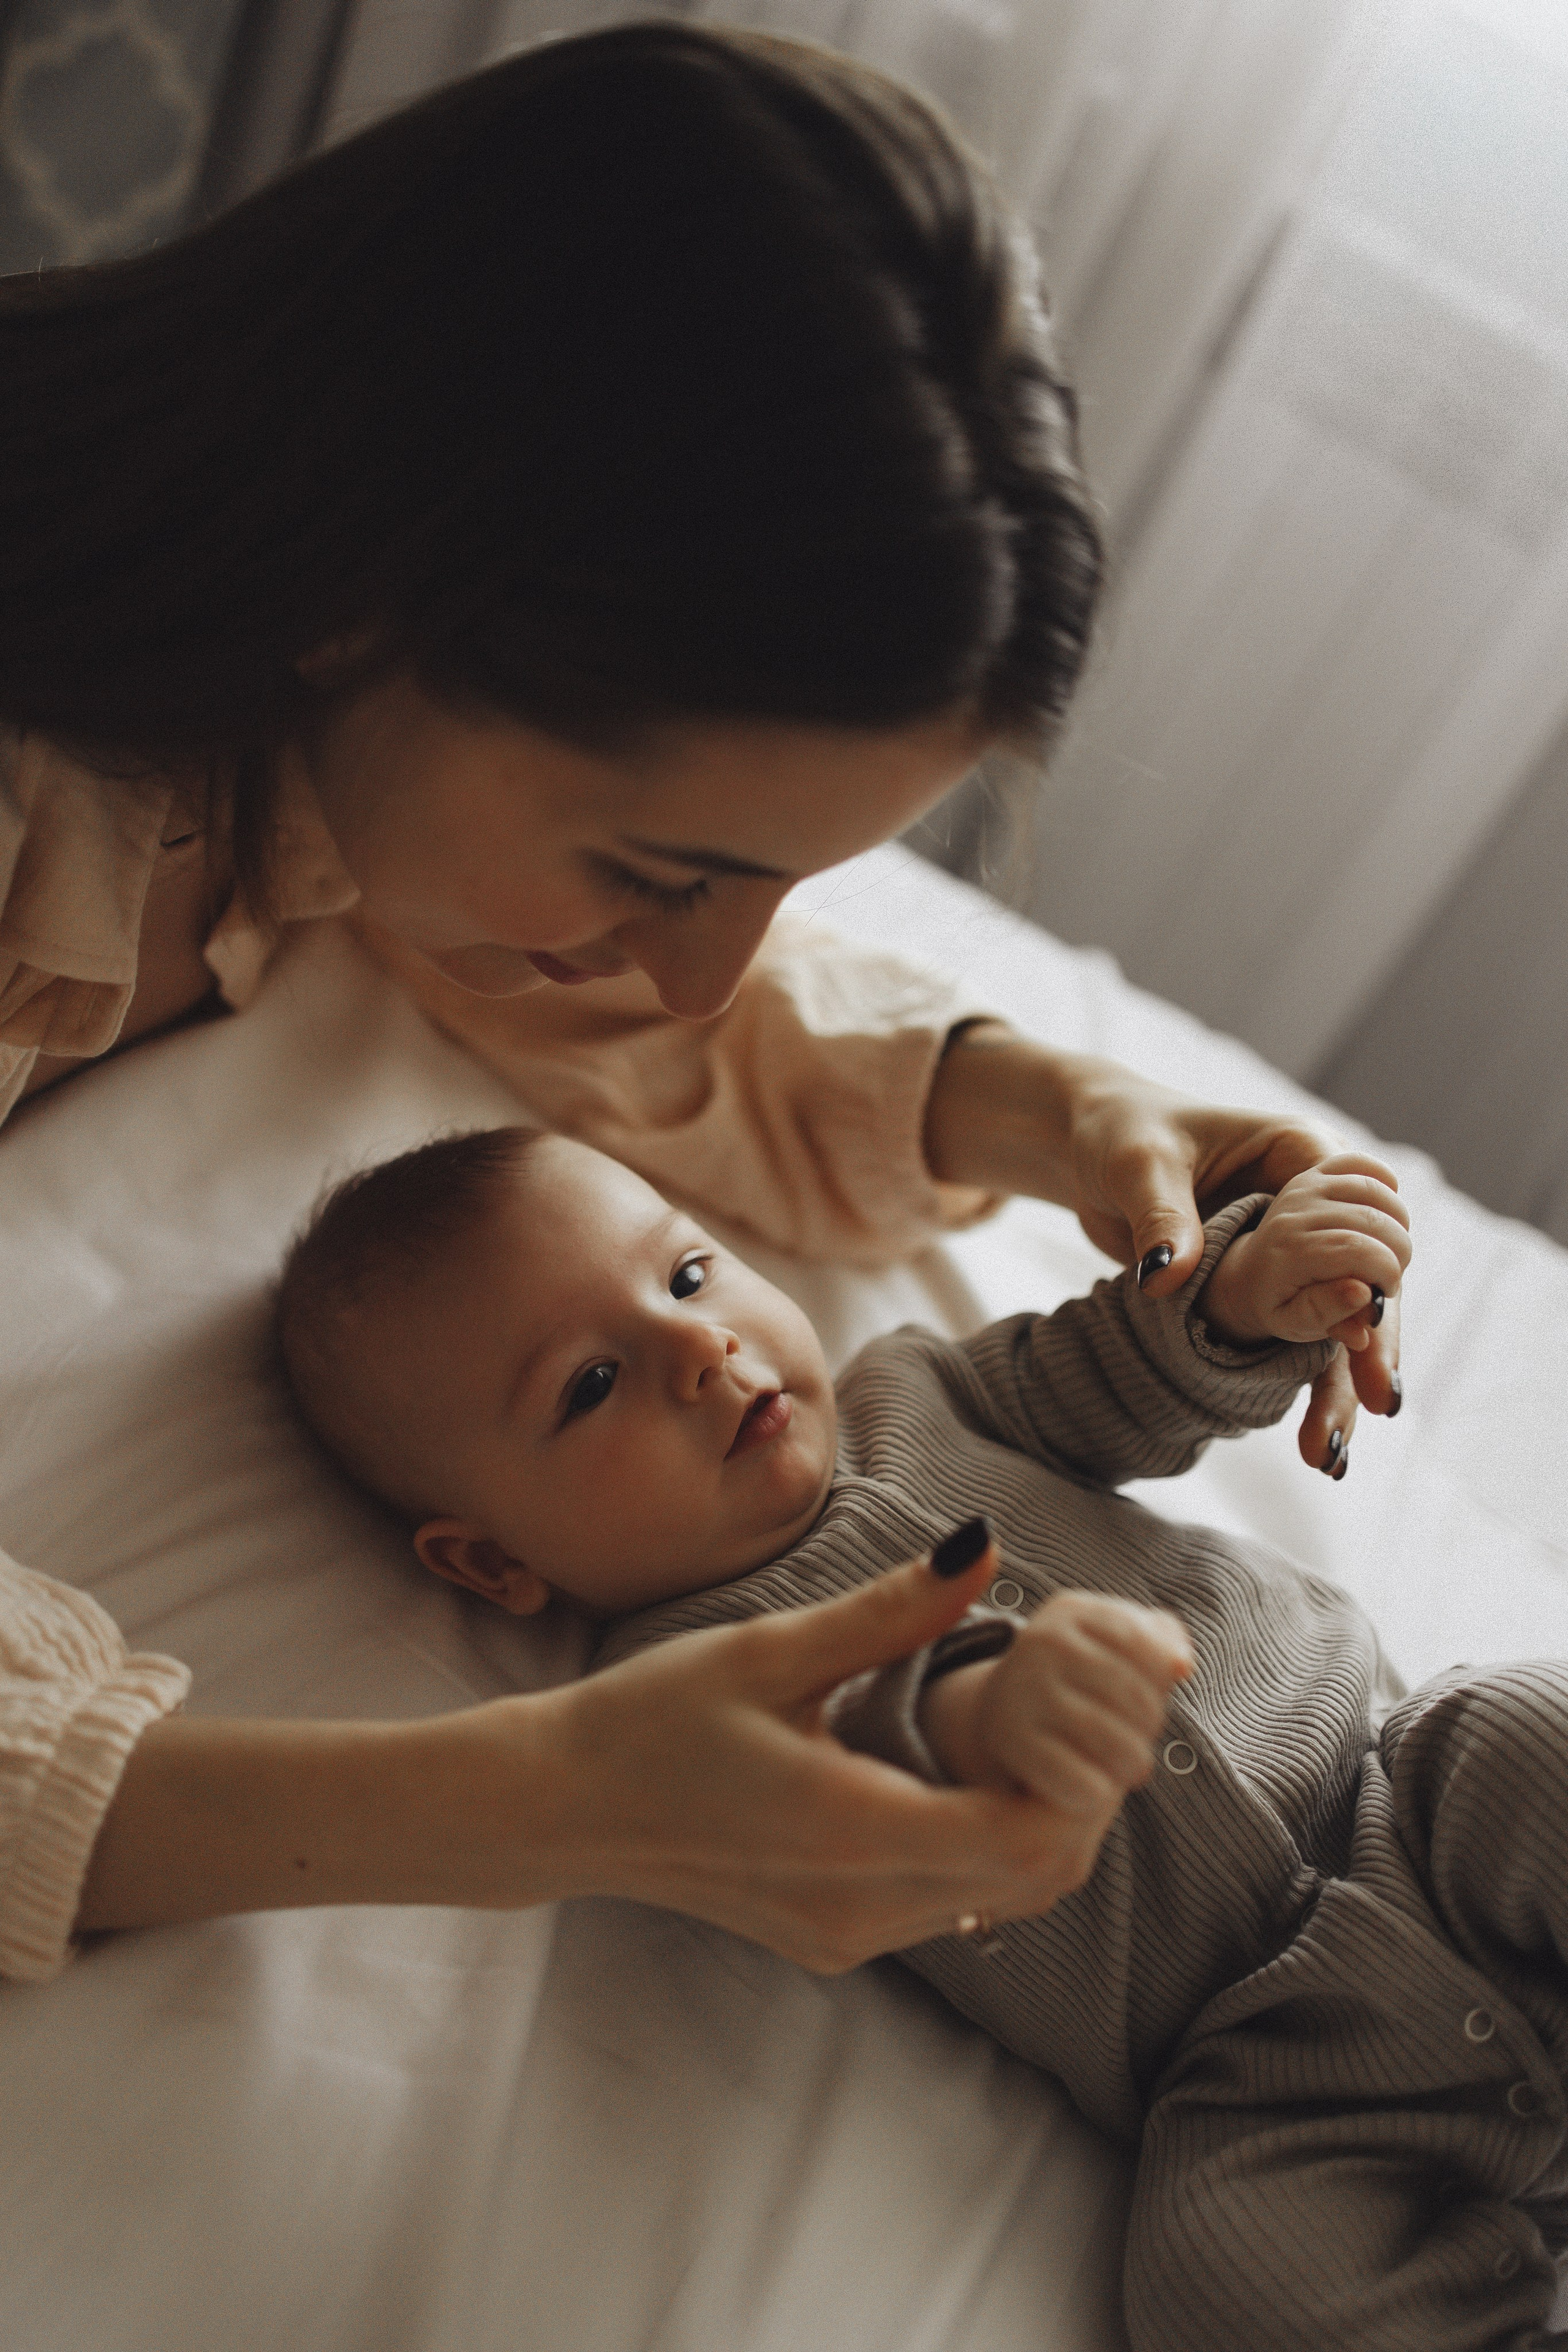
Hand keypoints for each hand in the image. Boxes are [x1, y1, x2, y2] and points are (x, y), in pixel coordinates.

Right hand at [520, 1535, 1146, 1967]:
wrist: (561, 1808)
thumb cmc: (653, 1718)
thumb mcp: (771, 1649)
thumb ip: (890, 1609)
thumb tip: (986, 1547)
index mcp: (850, 1831)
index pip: (1031, 1837)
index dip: (1082, 1775)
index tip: (1077, 1701)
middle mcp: (861, 1907)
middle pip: (1035, 1877)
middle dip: (1077, 1797)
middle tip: (1069, 1709)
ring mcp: (847, 1937)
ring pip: (999, 1900)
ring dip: (1034, 1824)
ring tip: (1019, 1733)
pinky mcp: (833, 1941)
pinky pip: (948, 1906)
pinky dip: (984, 1847)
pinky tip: (959, 1775)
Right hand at [918, 1590, 1191, 1817]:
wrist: (1001, 1711)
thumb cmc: (1079, 1677)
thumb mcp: (1114, 1644)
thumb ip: (1162, 1642)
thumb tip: (1181, 1666)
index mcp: (1072, 1611)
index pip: (1149, 1647)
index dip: (1162, 1683)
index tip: (1152, 1697)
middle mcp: (1042, 1642)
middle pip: (1138, 1699)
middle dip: (1150, 1728)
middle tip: (1141, 1740)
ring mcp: (1023, 1691)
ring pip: (1118, 1745)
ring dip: (1134, 1764)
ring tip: (1130, 1766)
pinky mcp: (1012, 1743)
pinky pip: (1085, 1784)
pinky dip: (1100, 1794)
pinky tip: (1096, 1787)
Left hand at [924, 1027, 1402, 1470]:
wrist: (1088, 1147)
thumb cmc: (1120, 1133)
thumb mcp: (1139, 1165)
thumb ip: (1161, 1217)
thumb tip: (1165, 1277)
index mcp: (1302, 1153)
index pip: (1358, 1221)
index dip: (1369, 1277)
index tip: (1366, 1332)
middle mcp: (1312, 1201)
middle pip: (1361, 1277)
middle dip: (1370, 1344)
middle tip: (1379, 1406)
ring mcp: (1293, 1246)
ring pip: (1335, 1317)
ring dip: (1339, 1380)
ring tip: (1335, 1453)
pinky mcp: (1265, 1281)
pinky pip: (1296, 1335)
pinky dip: (1303, 1382)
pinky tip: (1316, 1441)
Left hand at [1200, 1154, 1411, 1355]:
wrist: (1248, 1275)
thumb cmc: (1278, 1305)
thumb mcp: (1294, 1323)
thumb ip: (1328, 1313)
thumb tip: (1363, 1293)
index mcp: (1291, 1250)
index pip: (1362, 1251)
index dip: (1389, 1274)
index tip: (1384, 1294)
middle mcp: (1296, 1210)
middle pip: (1376, 1221)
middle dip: (1398, 1255)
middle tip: (1387, 1277)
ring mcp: (1305, 1185)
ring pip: (1378, 1192)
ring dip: (1398, 1225)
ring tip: (1385, 1251)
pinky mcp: (1314, 1172)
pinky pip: (1363, 1164)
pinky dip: (1385, 1186)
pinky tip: (1383, 1215)